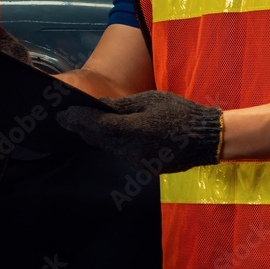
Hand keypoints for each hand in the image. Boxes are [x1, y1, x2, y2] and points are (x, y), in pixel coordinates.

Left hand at [56, 90, 222, 173]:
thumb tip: (100, 106)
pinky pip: (122, 153)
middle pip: (99, 140)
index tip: (63, 114)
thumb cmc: (180, 112)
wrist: (206, 138)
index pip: (98, 126)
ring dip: (96, 137)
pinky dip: (112, 143)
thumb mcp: (150, 100)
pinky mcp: (145, 168)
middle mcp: (133, 151)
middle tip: (65, 119)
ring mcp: (138, 162)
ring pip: (109, 148)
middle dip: (82, 129)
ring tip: (81, 125)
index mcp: (135, 131)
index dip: (78, 120)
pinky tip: (106, 135)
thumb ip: (123, 106)